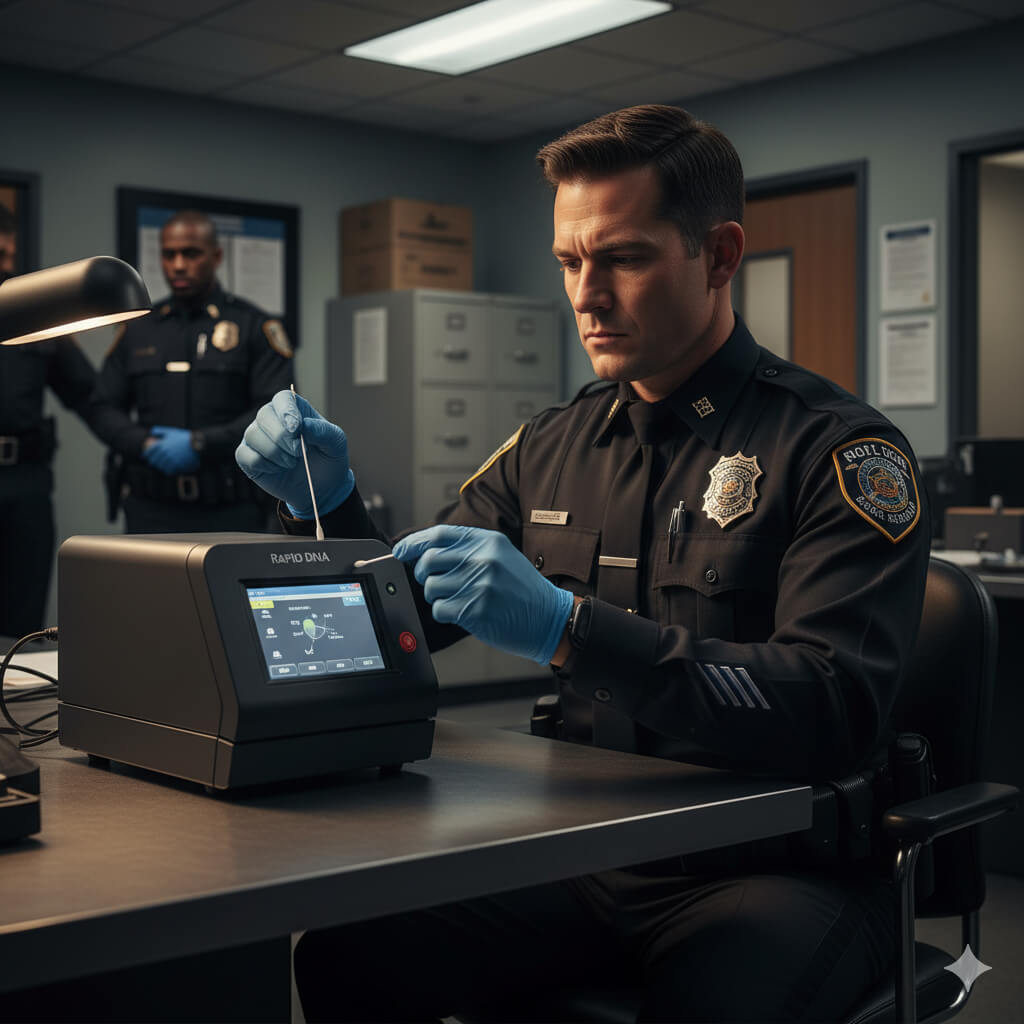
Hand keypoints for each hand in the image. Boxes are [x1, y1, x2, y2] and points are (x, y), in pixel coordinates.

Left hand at [143, 426, 198, 474]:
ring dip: (160, 467)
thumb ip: (160, 431)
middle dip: (152, 462)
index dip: (146, 454)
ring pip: (161, 466)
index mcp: (163, 444)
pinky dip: (168, 471)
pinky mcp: (177, 464)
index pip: (150, 451)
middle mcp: (165, 452)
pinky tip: (168, 471)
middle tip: (151, 463)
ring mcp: (171, 459)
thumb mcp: (171, 431)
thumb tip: (152, 431)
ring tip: (160, 467)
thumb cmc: (184, 437)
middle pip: (155, 460)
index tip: (144, 456)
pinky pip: (170, 470)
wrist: (196, 443)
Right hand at [235, 390, 353, 517]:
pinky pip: (245, 455)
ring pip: (253, 435)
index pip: (283, 398)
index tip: (296, 429)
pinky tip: (277, 469)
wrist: (321, 487)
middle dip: (282, 437)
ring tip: (292, 463)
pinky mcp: (247, 455)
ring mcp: (257, 436)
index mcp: (294, 409)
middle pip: (264, 416)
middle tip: (299, 453)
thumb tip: (304, 425)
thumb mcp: (336, 444)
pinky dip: (263, 465)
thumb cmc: (328, 459)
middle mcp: (272, 418)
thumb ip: (323, 431)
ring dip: (275, 453)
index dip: (287, 411)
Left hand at [393, 525, 573, 664]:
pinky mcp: (476, 609)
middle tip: (434, 581)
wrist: (549, 618)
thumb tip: (424, 551)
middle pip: (429, 560)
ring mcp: (479, 584)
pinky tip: (462, 611)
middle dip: (423, 573)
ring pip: (431, 587)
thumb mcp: (502, 556)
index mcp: (488, 541)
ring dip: (436, 596)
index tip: (400, 551)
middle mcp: (483, 559)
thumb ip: (468, 549)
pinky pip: (439, 609)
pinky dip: (444, 612)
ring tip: (456, 598)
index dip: (414, 543)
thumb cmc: (522, 589)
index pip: (439, 535)